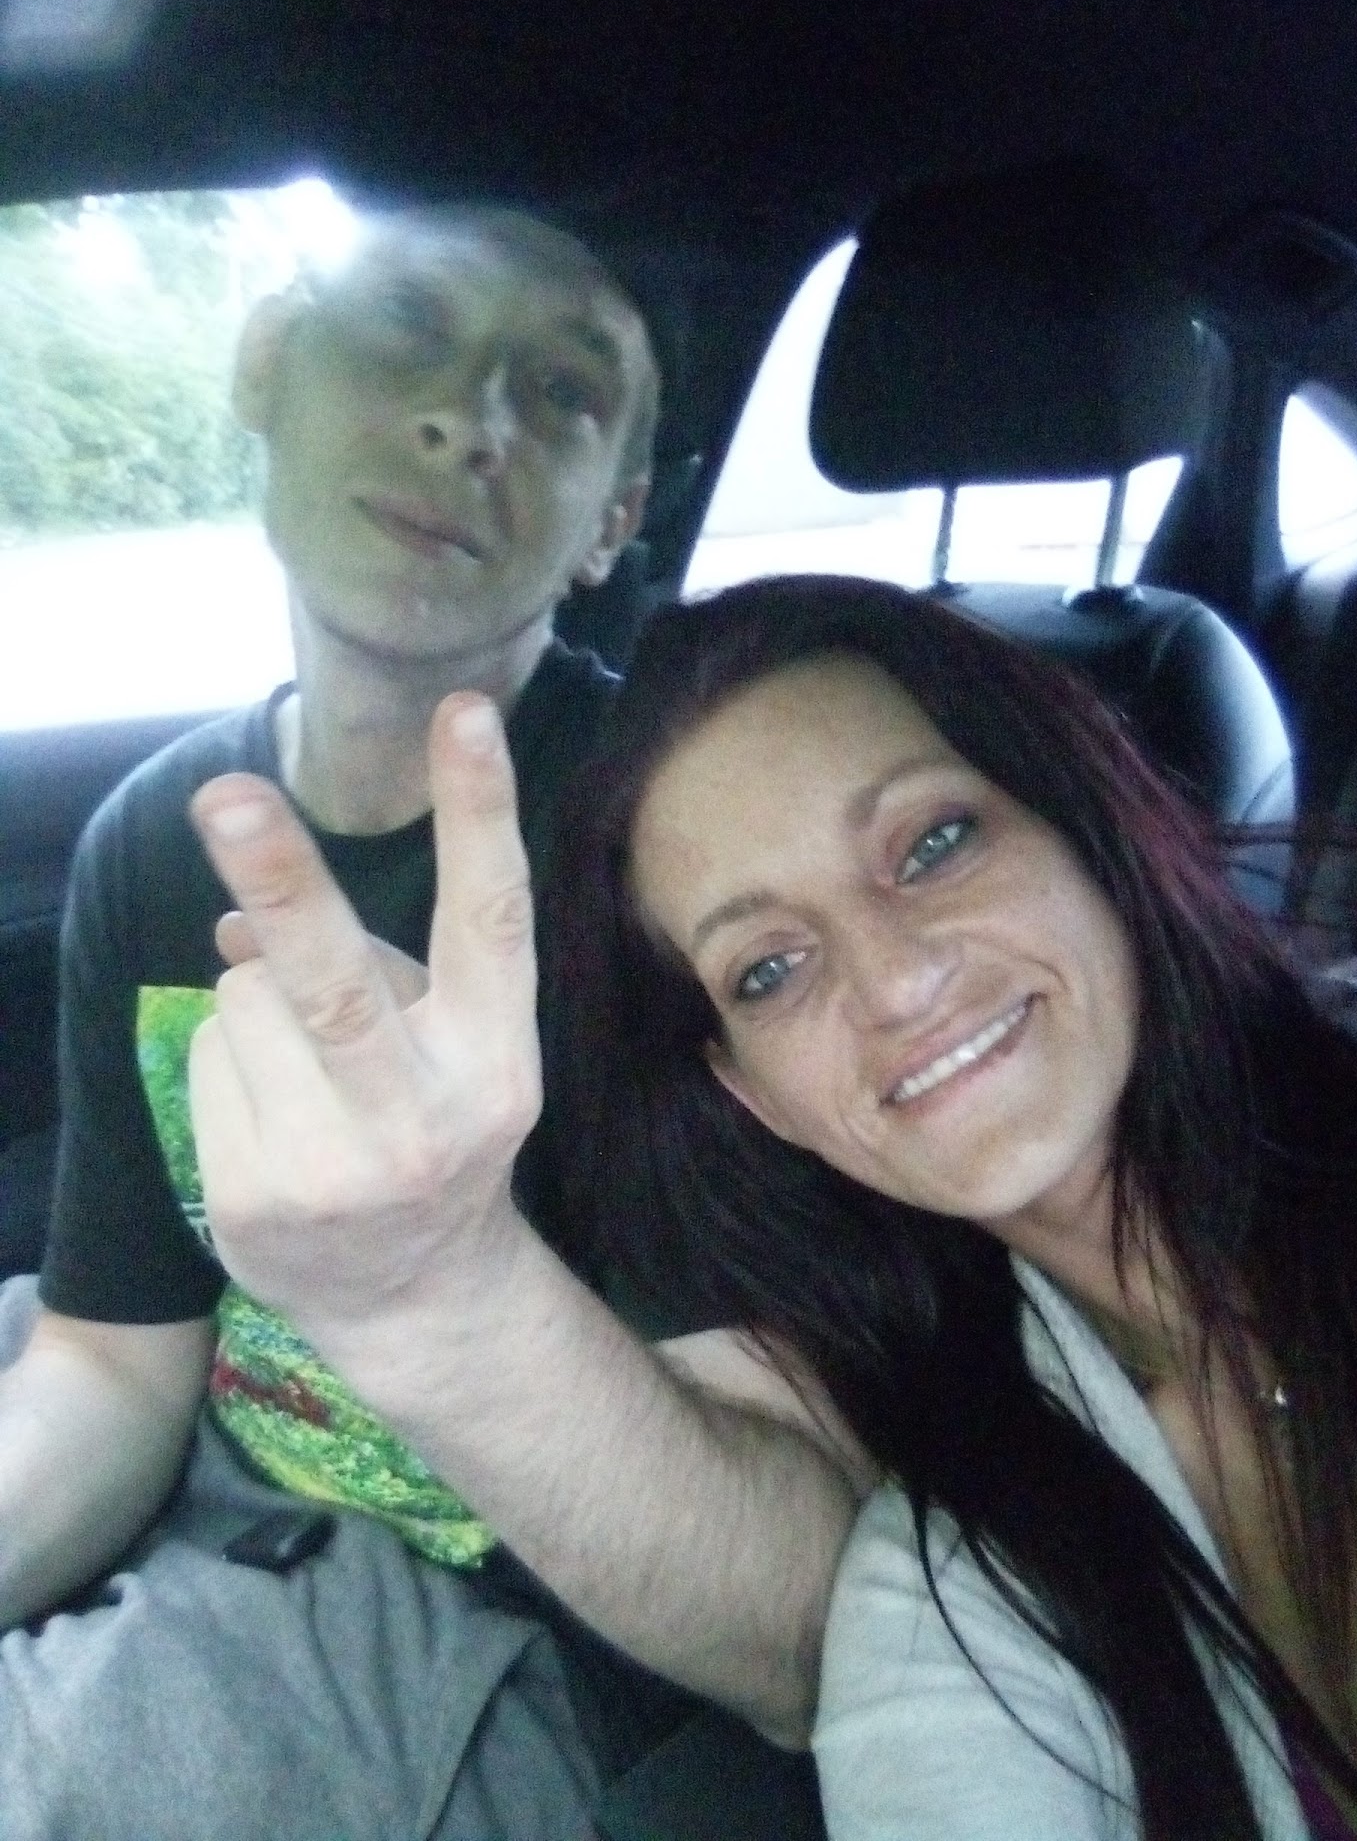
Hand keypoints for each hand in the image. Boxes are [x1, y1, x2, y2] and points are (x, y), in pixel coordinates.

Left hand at [187, 693, 540, 1343]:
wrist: (415, 1295)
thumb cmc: (436, 1130)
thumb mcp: (451, 1048)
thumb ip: (378, 965)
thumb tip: (240, 911)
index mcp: (494, 1063)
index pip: (491, 923)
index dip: (480, 814)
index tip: (465, 713)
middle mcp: (421, 1118)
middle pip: (335, 983)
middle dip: (281, 880)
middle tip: (224, 798)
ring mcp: (331, 1169)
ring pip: (248, 993)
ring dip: (260, 994)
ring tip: (308, 1064)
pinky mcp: (251, 1200)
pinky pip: (210, 1053)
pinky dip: (231, 1057)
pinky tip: (274, 1112)